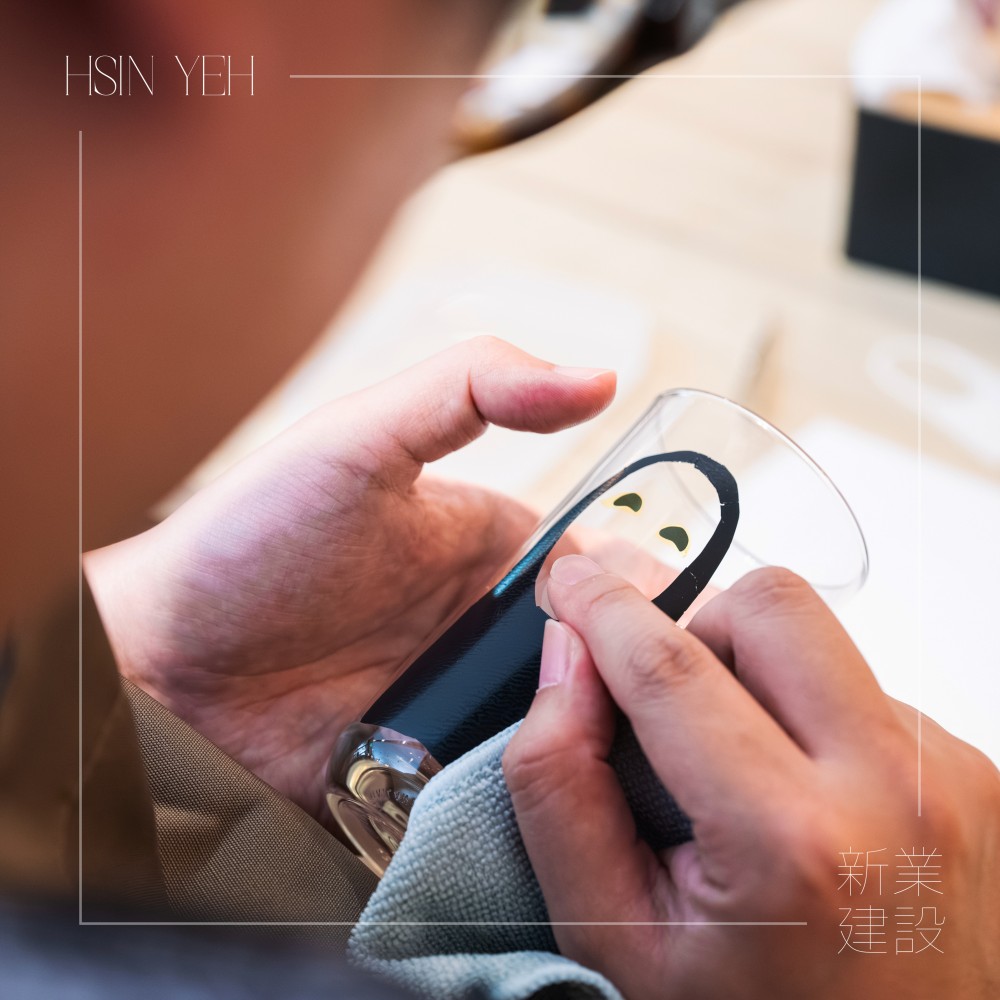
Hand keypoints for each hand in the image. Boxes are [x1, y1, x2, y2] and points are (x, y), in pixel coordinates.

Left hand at [85, 338, 614, 820]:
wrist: (159, 662)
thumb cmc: (252, 539)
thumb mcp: (359, 439)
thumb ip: (471, 388)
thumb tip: (599, 377)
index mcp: (488, 550)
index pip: (602, 575)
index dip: (649, 601)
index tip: (689, 633)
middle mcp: (483, 629)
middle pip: (592, 661)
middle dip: (633, 689)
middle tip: (665, 718)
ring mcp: (458, 703)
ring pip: (562, 732)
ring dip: (593, 750)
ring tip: (635, 775)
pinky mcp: (429, 772)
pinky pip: (505, 792)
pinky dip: (538, 801)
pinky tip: (572, 817)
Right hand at [505, 558, 999, 998]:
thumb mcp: (615, 937)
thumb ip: (563, 788)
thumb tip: (567, 659)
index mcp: (792, 844)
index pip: (671, 670)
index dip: (602, 607)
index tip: (570, 578)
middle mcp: (895, 792)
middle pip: (773, 606)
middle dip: (694, 626)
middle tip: (664, 701)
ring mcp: (952, 779)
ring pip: (820, 640)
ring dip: (754, 675)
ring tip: (737, 772)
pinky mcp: (976, 776)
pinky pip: (863, 689)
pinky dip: (807, 716)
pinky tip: (799, 799)